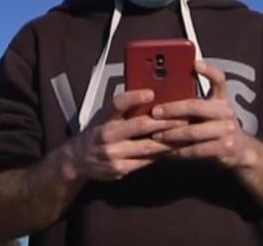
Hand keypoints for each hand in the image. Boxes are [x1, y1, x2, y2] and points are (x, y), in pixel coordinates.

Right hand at [65, 89, 185, 181]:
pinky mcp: (119, 169)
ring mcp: (114, 154)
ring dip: (168, 140)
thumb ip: (124, 109)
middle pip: (140, 126)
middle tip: (184, 117)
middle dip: (165, 122)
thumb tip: (151, 97)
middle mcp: (107, 135)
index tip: (151, 93)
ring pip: (148, 146)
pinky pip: (145, 161)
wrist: (78, 159)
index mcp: (104, 118)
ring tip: (185, 134)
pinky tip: (172, 149)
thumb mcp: (104, 115)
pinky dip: (160, 155)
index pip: (118, 104)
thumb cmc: (97, 132)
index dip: (134, 97)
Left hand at [150, 61, 259, 168]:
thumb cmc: (217, 127)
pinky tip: (168, 151)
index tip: (194, 64)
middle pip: (195, 106)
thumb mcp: (212, 111)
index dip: (208, 70)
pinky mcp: (225, 148)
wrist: (241, 150)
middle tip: (155, 112)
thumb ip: (195, 103)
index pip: (218, 79)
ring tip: (155, 136)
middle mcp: (226, 111)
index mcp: (222, 98)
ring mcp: (227, 130)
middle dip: (172, 109)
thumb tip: (164, 96)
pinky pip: (196, 150)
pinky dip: (179, 151)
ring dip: (171, 134)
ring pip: (192, 131)